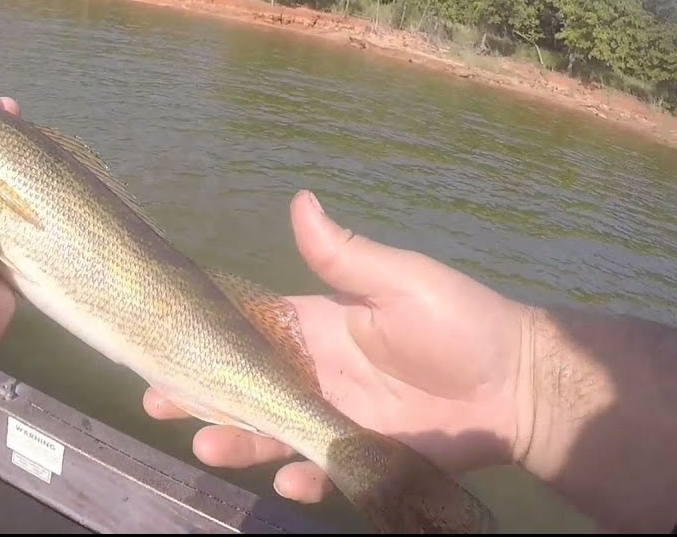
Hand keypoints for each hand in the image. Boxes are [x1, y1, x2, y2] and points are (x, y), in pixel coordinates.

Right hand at [144, 190, 533, 503]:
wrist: (519, 385)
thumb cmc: (459, 322)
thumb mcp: (401, 280)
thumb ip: (345, 255)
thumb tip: (299, 199)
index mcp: (317, 326)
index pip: (250, 330)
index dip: (208, 336)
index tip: (166, 340)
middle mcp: (316, 373)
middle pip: (247, 386)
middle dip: (201, 394)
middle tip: (157, 402)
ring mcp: (336, 418)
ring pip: (273, 431)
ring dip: (237, 440)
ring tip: (206, 447)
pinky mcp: (363, 456)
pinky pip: (322, 470)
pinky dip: (302, 477)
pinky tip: (287, 478)